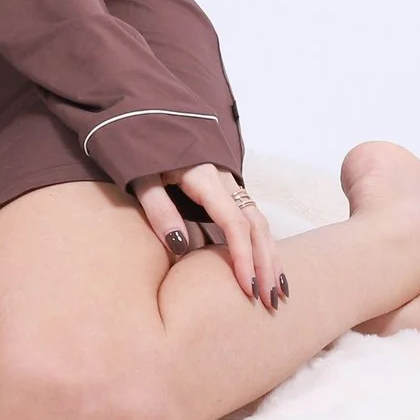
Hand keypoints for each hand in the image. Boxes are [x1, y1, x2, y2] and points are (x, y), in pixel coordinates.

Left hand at [130, 162, 284, 310]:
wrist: (147, 118)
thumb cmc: (142, 149)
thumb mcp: (140, 175)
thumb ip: (158, 207)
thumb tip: (180, 245)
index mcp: (204, 176)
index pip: (233, 222)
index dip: (242, 256)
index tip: (246, 287)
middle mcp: (224, 179)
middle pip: (255, 225)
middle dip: (265, 265)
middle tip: (268, 301)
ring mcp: (229, 184)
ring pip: (261, 223)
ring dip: (271, 258)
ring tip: (278, 293)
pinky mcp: (228, 190)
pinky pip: (253, 219)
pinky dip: (264, 246)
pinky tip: (270, 269)